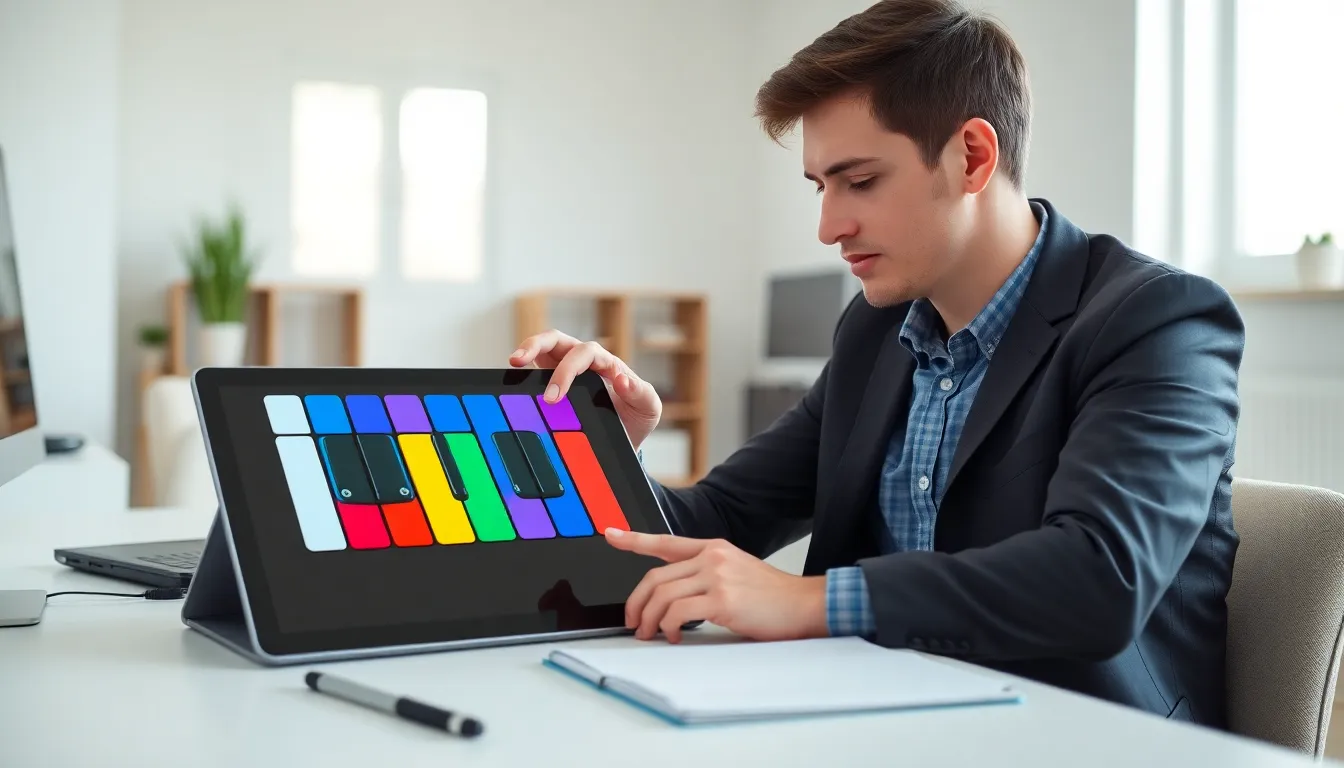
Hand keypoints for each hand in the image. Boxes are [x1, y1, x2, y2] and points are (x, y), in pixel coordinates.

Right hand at [509, 330, 660, 449]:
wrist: (625, 435)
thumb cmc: (636, 417)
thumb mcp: (648, 408)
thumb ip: (641, 393)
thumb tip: (622, 379)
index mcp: (607, 363)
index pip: (585, 354)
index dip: (568, 369)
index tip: (555, 395)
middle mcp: (586, 360)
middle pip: (559, 339)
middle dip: (538, 346)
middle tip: (520, 362)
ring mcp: (567, 366)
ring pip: (545, 345)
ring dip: (528, 349)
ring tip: (513, 361)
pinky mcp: (554, 376)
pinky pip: (537, 366)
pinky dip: (525, 369)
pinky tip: (514, 379)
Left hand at [604, 528, 828, 642]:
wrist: (805, 604)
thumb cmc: (773, 597)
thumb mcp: (737, 572)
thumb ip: (707, 575)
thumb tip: (674, 596)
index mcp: (714, 548)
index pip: (666, 542)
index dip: (634, 539)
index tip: (611, 534)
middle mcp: (712, 557)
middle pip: (655, 577)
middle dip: (636, 603)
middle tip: (632, 622)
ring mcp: (717, 576)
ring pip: (662, 596)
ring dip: (648, 620)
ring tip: (650, 635)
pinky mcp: (722, 599)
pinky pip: (678, 613)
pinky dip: (668, 628)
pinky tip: (674, 637)